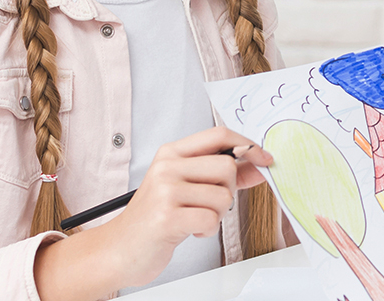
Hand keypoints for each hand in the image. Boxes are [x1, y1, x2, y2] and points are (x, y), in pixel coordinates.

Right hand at [35, 127, 271, 298]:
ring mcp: (165, 191)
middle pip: (227, 167)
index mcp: (171, 154)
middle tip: (208, 205)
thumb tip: (258, 162)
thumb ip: (218, 173)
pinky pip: (211, 219)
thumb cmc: (155, 218)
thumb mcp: (184, 186)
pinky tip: (190, 230)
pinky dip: (207, 230)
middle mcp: (167, 167)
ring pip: (223, 196)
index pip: (218, 135)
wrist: (119, 249)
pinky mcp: (166, 217)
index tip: (264, 159)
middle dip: (227, 191)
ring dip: (217, 215)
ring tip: (195, 219)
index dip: (248, 145)